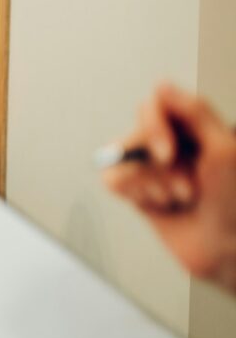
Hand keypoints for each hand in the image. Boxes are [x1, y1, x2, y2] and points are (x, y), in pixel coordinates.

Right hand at [102, 83, 235, 292]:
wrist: (227, 250)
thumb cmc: (235, 204)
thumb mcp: (225, 149)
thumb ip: (193, 111)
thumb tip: (162, 87)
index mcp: (194, 129)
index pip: (154, 106)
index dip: (154, 127)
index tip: (169, 152)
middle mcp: (173, 145)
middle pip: (136, 133)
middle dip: (158, 165)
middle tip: (184, 184)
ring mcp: (154, 169)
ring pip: (122, 159)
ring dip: (152, 184)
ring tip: (179, 198)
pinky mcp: (139, 192)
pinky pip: (113, 180)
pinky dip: (135, 193)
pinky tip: (160, 204)